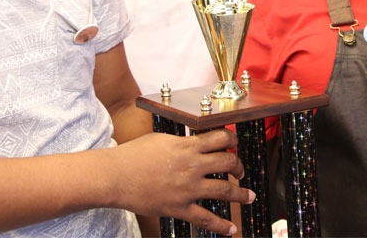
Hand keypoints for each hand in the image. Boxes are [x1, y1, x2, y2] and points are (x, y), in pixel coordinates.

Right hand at [111, 129, 255, 235]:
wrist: (117, 175)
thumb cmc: (135, 154)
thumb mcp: (161, 140)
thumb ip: (180, 143)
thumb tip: (193, 144)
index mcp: (186, 146)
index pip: (220, 137)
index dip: (232, 138)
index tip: (235, 142)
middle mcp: (192, 166)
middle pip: (227, 162)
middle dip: (238, 166)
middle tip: (240, 170)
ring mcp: (188, 188)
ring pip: (224, 191)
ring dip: (241, 194)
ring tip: (249, 196)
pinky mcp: (180, 208)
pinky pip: (206, 219)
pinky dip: (221, 226)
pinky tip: (232, 229)